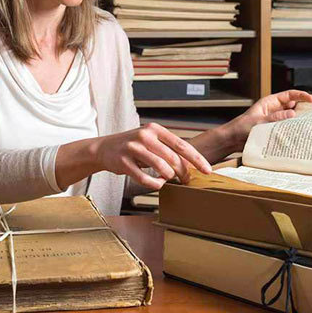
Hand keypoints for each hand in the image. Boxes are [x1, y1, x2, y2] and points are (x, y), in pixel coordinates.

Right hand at [93, 123, 212, 189]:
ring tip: (168, 179)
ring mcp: (133, 148)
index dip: (196, 158)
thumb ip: (168, 149)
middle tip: (187, 180)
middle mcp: (144, 136)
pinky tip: (157, 183)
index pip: (181, 144)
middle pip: (172, 157)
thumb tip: (191, 164)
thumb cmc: (133, 146)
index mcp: (155, 129)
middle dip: (183, 172)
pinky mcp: (124, 162)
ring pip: (161, 167)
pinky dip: (154, 183)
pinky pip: (145, 178)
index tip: (207, 170)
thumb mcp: (151, 141)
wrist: (104, 148)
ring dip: (168, 176)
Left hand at [222, 89, 311, 151]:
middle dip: (308, 103)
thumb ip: (274, 118)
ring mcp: (276, 119)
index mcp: (270, 102)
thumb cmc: (241, 128)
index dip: (302, 95)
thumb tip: (291, 113)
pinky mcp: (276, 129)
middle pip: (295, 103)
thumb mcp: (258, 121)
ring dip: (305, 115)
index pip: (289, 95)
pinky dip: (298, 126)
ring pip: (294, 115)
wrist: (232, 140)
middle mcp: (275, 109)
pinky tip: (306, 129)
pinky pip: (289, 126)